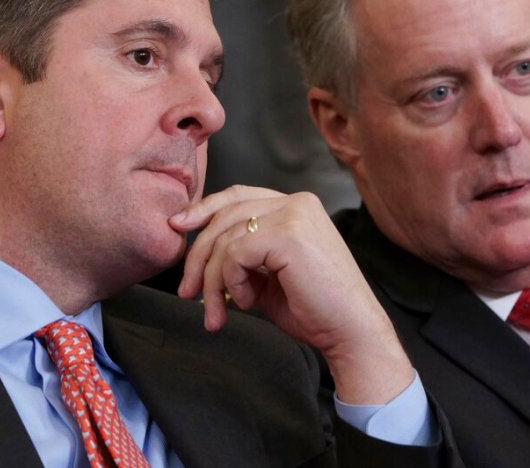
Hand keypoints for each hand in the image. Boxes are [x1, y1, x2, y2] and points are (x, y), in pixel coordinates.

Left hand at [170, 185, 414, 403]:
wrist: (351, 333)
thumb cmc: (315, 310)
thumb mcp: (269, 275)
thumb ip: (242, 257)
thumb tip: (200, 255)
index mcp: (296, 206)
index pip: (238, 195)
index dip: (204, 208)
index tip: (178, 226)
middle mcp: (297, 202)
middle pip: (225, 215)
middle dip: (198, 256)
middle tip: (187, 292)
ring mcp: (294, 215)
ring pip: (225, 238)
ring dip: (212, 281)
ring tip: (218, 312)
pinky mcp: (288, 235)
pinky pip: (235, 254)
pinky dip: (231, 282)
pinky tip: (247, 303)